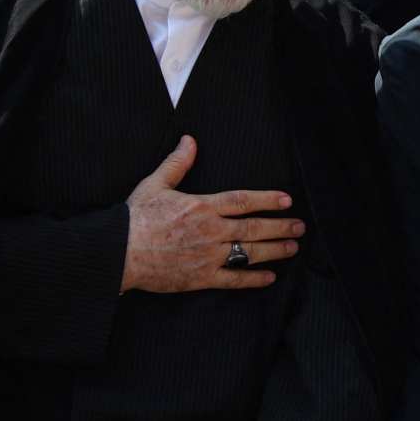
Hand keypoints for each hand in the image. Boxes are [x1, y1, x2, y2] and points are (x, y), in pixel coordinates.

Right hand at [121, 135, 303, 292]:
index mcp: (201, 206)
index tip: (287, 200)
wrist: (119, 252)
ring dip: (274, 250)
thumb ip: (177, 163)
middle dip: (279, 226)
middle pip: (253, 227)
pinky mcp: (200, 278)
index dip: (267, 199)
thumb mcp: (154, 184)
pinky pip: (233, 280)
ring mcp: (208, 256)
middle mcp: (210, 231)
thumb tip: (190, 141)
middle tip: (300, 226)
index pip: (242, 200)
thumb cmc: (135, 218)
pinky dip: (252, 280)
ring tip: (292, 247)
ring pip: (249, 252)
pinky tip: (269, 277)